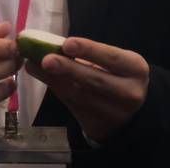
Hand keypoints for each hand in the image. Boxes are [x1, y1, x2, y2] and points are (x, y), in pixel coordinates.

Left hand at [25, 36, 148, 142]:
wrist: (132, 113)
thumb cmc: (119, 76)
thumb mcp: (115, 62)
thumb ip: (91, 53)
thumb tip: (55, 43)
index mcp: (136, 70)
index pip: (112, 58)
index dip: (89, 50)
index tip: (67, 43)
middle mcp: (129, 93)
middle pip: (95, 80)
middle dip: (68, 69)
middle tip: (46, 59)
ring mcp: (113, 113)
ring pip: (79, 95)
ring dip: (53, 79)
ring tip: (33, 64)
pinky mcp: (97, 125)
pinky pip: (72, 105)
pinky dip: (55, 88)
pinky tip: (41, 75)